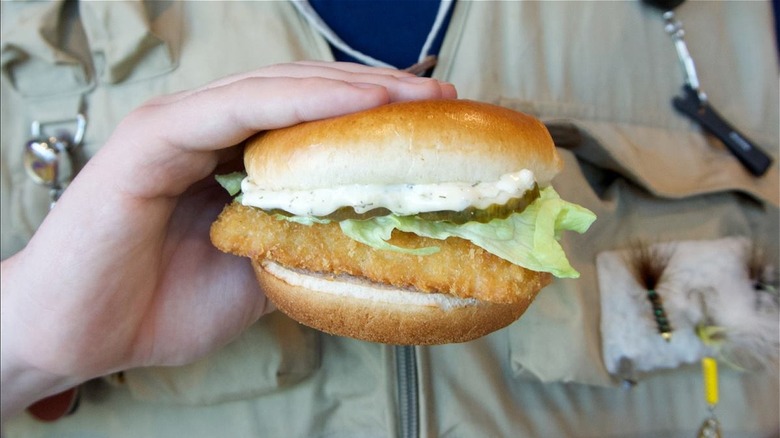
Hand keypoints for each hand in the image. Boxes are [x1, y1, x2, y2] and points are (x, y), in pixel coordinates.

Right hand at [0, 61, 456, 419]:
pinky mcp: (157, 134)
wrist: (78, 333)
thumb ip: (301, 245)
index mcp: (231, 158)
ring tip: (414, 100)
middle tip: (442, 102)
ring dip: (352, 89)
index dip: (373, 119)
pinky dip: (302, 102)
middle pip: (306, 94)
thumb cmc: (159, 306)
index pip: (312, 122)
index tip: (434, 127)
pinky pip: (239, 106)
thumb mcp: (257, 275)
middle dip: (376, 96)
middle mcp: (209, 130)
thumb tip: (366, 239)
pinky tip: (356, 105)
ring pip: (280, 88)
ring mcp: (182, 125)